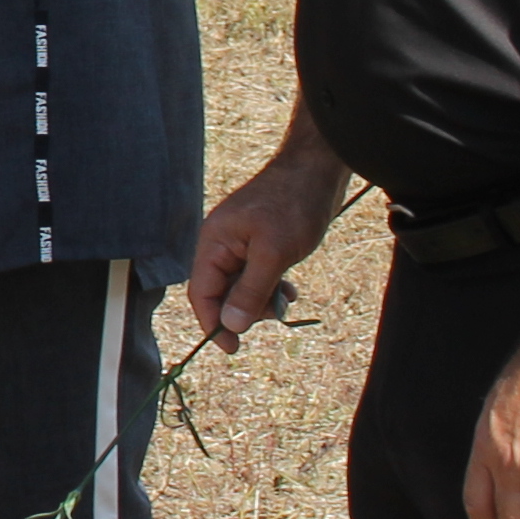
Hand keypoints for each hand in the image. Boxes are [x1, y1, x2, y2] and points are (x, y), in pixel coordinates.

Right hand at [186, 119, 352, 347]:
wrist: (317, 171)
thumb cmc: (293, 205)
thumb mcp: (273, 253)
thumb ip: (250, 290)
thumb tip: (231, 325)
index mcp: (214, 242)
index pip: (202, 292)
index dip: (213, 322)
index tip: (233, 348)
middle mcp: (222, 244)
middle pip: (222, 292)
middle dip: (247, 308)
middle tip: (277, 310)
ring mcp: (241, 244)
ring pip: (243, 287)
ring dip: (264, 299)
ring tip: (288, 295)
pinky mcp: (260, 244)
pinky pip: (257, 276)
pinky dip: (272, 287)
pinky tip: (290, 287)